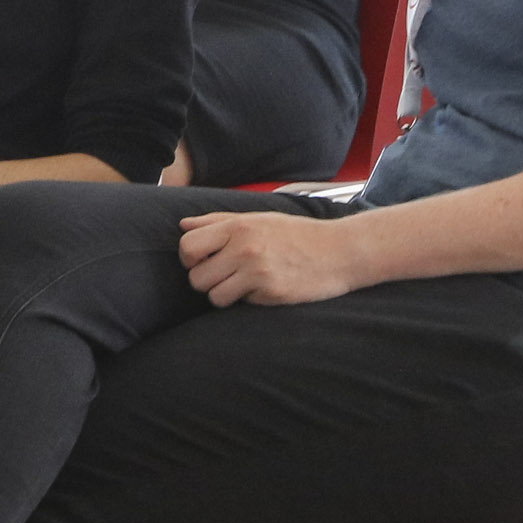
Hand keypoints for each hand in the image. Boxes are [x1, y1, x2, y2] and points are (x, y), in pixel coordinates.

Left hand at [181, 203, 364, 305]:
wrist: (339, 251)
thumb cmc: (295, 234)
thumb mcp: (258, 218)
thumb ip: (217, 221)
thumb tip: (183, 226)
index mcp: (238, 227)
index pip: (187, 247)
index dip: (189, 258)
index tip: (203, 260)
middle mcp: (244, 248)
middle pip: (196, 278)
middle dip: (207, 280)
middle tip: (226, 275)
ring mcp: (257, 272)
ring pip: (214, 297)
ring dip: (225, 294)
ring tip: (244, 283)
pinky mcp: (271, 292)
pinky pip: (241, 304)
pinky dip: (248, 300)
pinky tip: (265, 287)